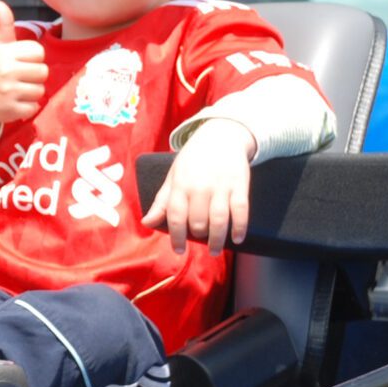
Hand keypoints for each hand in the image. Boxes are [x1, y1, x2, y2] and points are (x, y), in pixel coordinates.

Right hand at [0, 1, 48, 146]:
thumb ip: (3, 25)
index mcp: (4, 54)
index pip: (38, 52)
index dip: (32, 59)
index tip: (20, 63)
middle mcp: (6, 71)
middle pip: (43, 72)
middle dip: (34, 76)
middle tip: (18, 79)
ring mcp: (8, 92)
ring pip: (40, 91)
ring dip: (31, 93)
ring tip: (15, 91)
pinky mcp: (11, 110)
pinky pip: (34, 107)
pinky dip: (27, 108)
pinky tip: (14, 103)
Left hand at [143, 117, 255, 252]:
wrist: (221, 136)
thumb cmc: (193, 160)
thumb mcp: (173, 176)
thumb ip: (162, 202)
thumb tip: (146, 223)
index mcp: (181, 185)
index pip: (176, 216)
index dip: (176, 237)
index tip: (179, 250)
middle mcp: (200, 187)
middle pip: (198, 221)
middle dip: (198, 236)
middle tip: (200, 241)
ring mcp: (221, 186)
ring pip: (219, 219)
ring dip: (217, 239)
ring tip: (215, 250)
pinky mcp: (240, 185)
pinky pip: (241, 210)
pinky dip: (239, 227)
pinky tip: (237, 239)